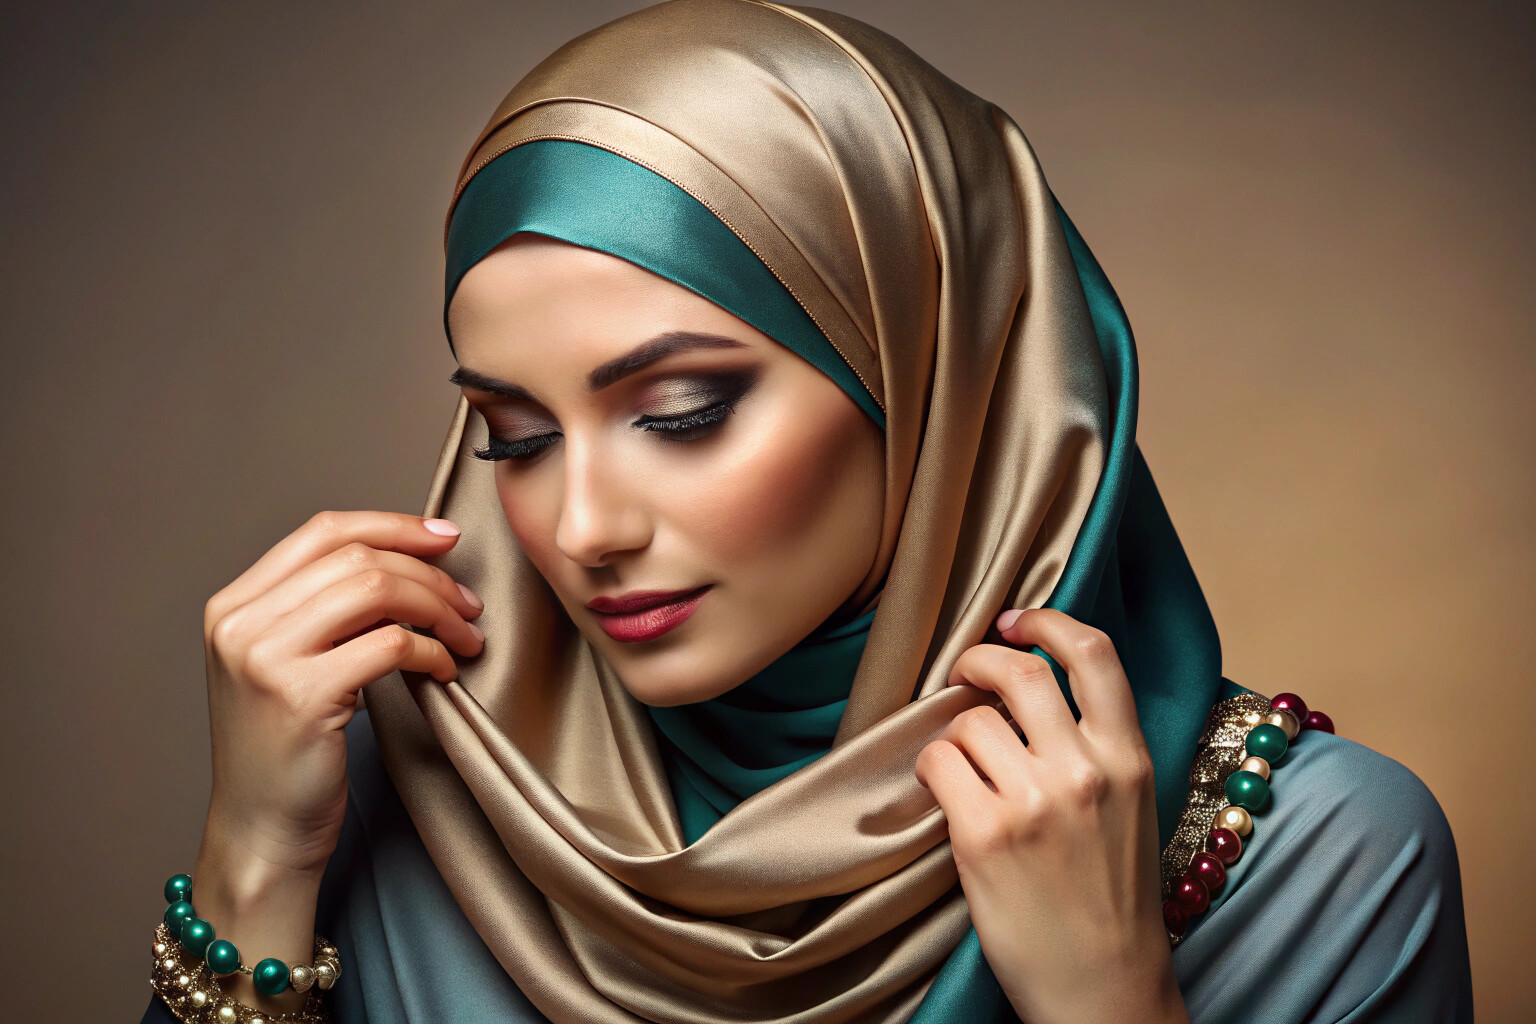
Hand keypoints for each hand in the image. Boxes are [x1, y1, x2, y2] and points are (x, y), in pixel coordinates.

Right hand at [199, 511, 484, 878]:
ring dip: (438, 608)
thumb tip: (410, 557)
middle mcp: (239, 623)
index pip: (323, 531)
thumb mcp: (288, 663)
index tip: (446, 538)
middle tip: (468, 605)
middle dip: (429, 574)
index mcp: (233, 605)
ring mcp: (264, 658)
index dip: (393, 526)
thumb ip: (324, 609)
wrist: (262, 831)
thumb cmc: (288, 750)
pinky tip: (445, 670)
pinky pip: (391, 645)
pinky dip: (432, 651)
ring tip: (466, 636)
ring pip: (376, 590)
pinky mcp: (301, 695)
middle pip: (357, 557)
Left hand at [914, 608, 1186, 1023]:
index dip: (1047, 621)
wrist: (1103, 988)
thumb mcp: (1129, 807)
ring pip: (968, 722)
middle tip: (962, 676)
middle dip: (977, 662)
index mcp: (1129, 758)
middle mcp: (1085, 770)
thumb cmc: (1110, 899)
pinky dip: (931, 772)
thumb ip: (1093, 746)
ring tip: (964, 774)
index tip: (1015, 622)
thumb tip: (1026, 689)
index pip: (1094, 654)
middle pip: (1018, 672)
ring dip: (953, 738)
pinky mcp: (985, 834)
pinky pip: (936, 764)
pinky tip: (944, 798)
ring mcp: (1034, 802)